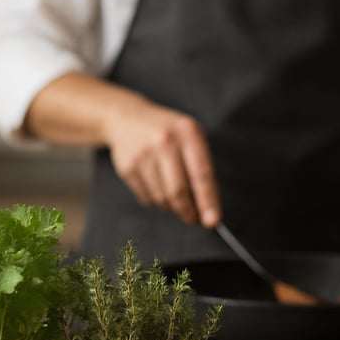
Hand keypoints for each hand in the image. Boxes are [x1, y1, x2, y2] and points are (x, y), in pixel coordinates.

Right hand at [103, 102, 220, 227]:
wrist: (127, 118)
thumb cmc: (168, 132)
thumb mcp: (190, 137)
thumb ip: (201, 168)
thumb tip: (207, 209)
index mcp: (187, 132)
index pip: (201, 174)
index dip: (208, 201)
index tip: (212, 222)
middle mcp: (164, 141)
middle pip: (178, 191)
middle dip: (188, 212)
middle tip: (193, 219)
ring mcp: (143, 154)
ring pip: (161, 198)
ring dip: (171, 207)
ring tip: (175, 200)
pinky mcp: (127, 166)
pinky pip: (146, 197)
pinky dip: (155, 201)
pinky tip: (156, 186)